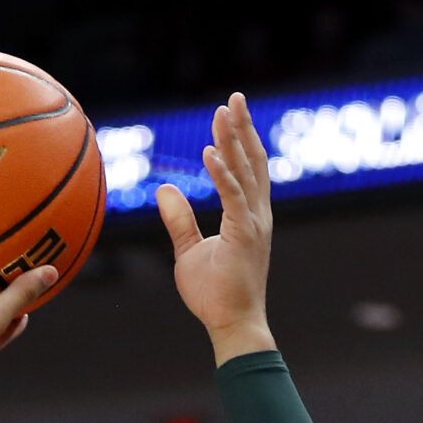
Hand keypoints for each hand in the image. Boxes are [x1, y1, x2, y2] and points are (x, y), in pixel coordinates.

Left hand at [158, 94, 275, 361]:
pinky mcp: (244, 235)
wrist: (232, 324)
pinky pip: (233, 198)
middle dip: (243, 127)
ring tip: (223, 112)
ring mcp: (254, 224)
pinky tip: (210, 152)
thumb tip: (165, 189)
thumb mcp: (188, 251)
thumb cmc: (214, 294)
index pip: (248, 169)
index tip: (230, 112)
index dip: (240, 139)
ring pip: (245, 172)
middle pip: (253, 161)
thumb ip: (179, 219)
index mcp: (249, 216)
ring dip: (234, 141)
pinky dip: (222, 173)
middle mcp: (257, 214)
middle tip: (234, 97)